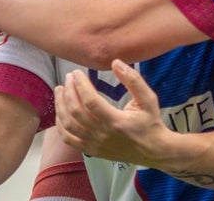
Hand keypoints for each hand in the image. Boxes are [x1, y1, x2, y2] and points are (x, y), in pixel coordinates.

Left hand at [56, 63, 171, 165]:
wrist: (152, 151)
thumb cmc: (150, 122)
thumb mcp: (148, 98)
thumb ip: (133, 79)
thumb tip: (115, 62)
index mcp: (116, 121)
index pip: (90, 101)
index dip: (80, 85)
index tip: (76, 72)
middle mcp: (102, 134)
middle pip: (76, 112)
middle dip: (68, 91)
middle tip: (68, 78)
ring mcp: (94, 144)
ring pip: (68, 125)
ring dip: (61, 106)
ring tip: (60, 90)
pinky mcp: (90, 150)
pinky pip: (68, 139)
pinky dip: (60, 125)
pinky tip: (60, 111)